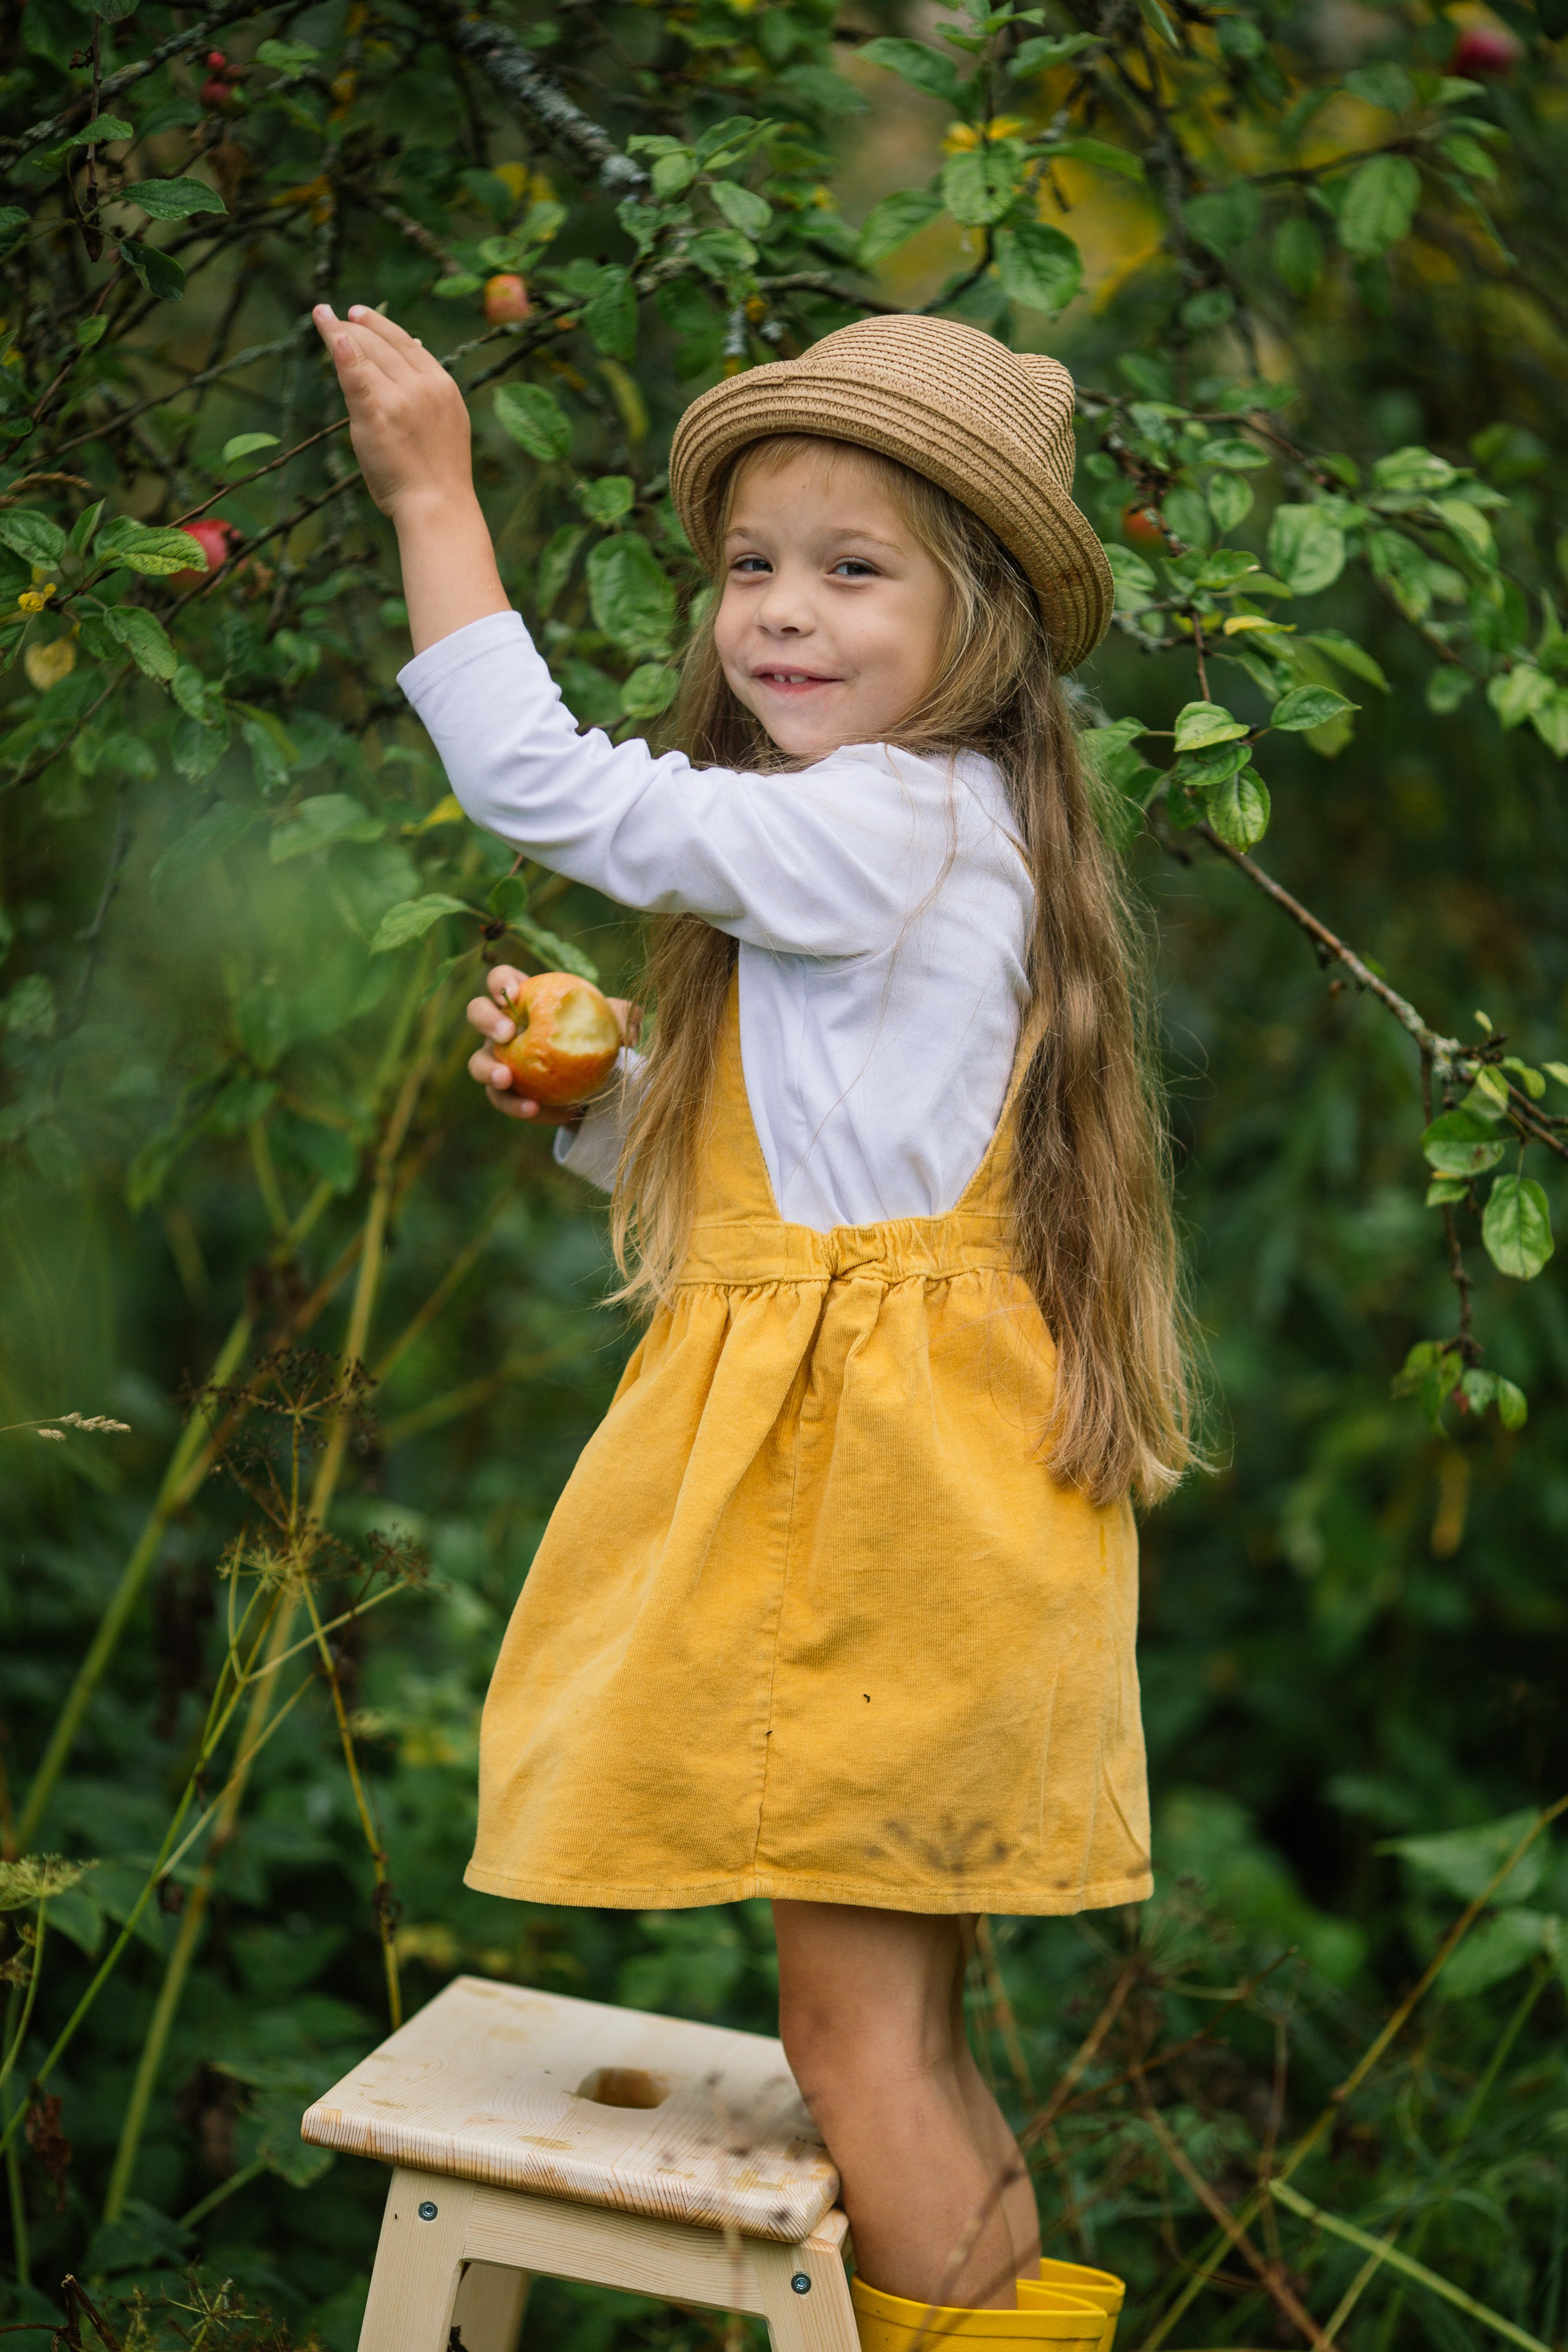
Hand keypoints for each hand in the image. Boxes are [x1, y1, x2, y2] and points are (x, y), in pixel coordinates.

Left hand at [311, 303, 473, 521]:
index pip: (405, 343)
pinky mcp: (375, 418)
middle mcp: (421, 385)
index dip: (380, 324)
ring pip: (363, 355)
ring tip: (321, 315)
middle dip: (353, 326)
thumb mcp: (446, 419)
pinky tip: (329, 331)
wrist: (439, 506)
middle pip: (381, 345)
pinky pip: (355, 378)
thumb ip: (428, 386)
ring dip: (337, 330)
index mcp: (441, 385)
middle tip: (331, 315)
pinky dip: (342, 354)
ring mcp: (399, 400)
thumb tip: (416, 343)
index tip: (359, 313)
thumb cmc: (440, 472)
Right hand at [466, 965, 641, 1125]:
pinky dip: (518, 1106)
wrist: (590, 1076)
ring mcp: (497, 1059)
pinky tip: (538, 1110)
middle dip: (486, 1021)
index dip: (500, 981)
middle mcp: (502, 1026)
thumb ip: (623, 1018)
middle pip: (477, 1013)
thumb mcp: (612, 1024)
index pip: (501, 979)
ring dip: (487, 1070)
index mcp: (523, 997)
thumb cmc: (594, 1036)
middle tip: (507, 1035)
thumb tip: (633, 1030)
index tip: (514, 992)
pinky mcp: (504, 1092)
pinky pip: (503, 1100)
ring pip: (478, 1062)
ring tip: (506, 1079)